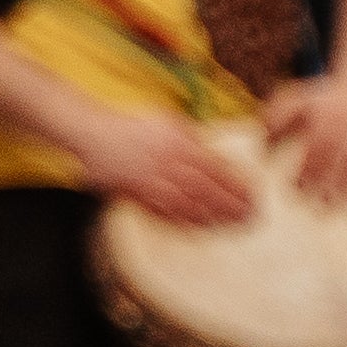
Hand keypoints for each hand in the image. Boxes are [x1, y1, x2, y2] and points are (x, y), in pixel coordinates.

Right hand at [62, 103, 255, 228]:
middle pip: (206, 190)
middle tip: (251, 217)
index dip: (236, 184)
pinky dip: (186, 221)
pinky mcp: (138, 195)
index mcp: (178, 144)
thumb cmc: (131, 124)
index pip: (214, 168)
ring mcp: (152, 183)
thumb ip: (191, 136)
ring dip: (214, 217)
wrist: (92, 134)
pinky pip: (166, 212)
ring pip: (189, 204)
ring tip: (232, 225)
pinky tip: (200, 227)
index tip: (254, 195)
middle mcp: (168, 165)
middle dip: (231, 205)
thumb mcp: (166, 119)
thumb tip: (214, 155)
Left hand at [258, 72, 346, 206]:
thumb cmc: (325, 99)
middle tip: (324, 210)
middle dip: (333, 188)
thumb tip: (262, 148)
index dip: (306, 171)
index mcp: (326, 121)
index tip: (297, 192)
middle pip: (342, 163)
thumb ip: (276, 120)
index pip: (315, 150)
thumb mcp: (296, 100)